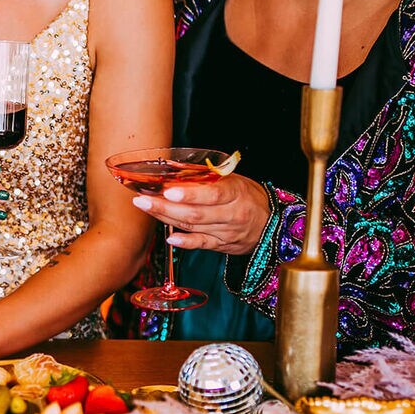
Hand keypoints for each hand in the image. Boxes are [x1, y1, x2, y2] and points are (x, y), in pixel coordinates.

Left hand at [130, 175, 271, 254]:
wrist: (271, 225)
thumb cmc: (248, 196)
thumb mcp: (234, 180)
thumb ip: (208, 177)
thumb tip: (175, 168)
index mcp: (236, 193)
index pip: (212, 194)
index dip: (189, 194)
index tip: (168, 191)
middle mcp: (231, 214)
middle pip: (195, 213)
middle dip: (165, 206)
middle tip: (142, 199)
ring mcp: (225, 231)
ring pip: (193, 226)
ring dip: (166, 218)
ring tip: (146, 208)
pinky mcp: (221, 245)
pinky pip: (202, 244)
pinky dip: (185, 242)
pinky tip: (169, 238)